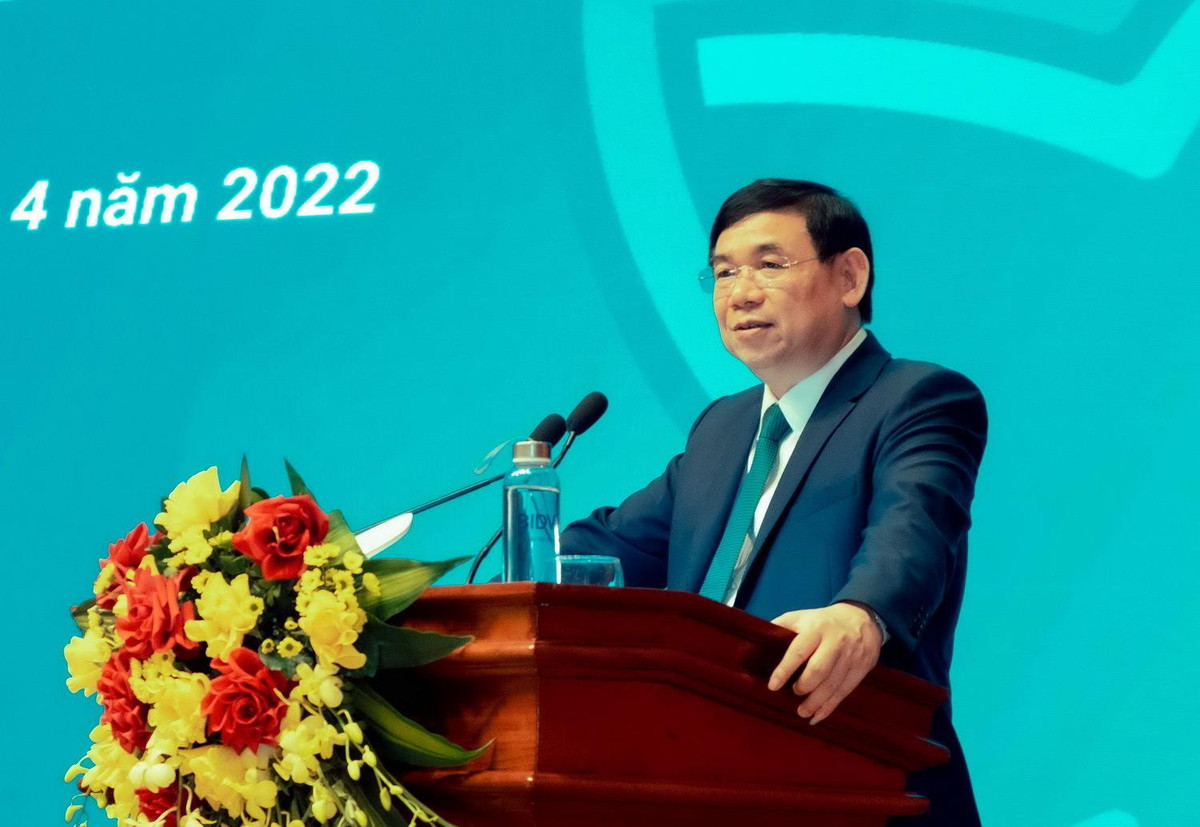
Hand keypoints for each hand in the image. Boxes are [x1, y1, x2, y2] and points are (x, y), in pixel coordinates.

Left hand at [767, 603, 882, 724]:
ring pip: (832, 685)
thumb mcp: (801, 616)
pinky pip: (844, 691)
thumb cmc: (822, 621)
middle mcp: (835, 642)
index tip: (773, 686)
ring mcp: (850, 656)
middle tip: (793, 694)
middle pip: (819, 670)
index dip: (784, 670)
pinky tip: (817, 716)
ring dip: (815, 702)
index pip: (798, 651)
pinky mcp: (860, 669)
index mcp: (816, 629)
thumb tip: (757, 642)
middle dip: (804, 687)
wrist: (861, 618)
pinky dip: (830, 707)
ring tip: (802, 712)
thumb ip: (781, 627)